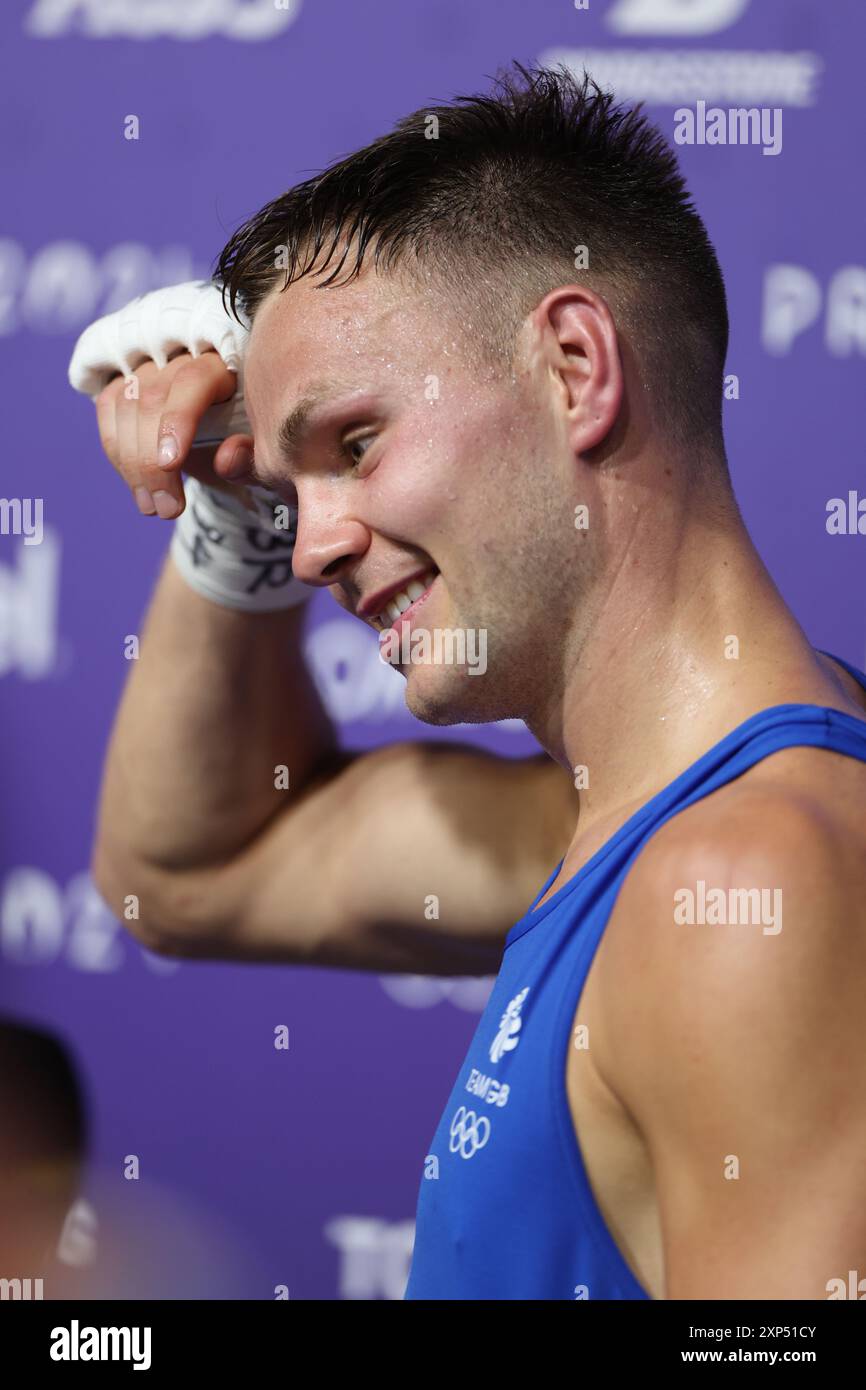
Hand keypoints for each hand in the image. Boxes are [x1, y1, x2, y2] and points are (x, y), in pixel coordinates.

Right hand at [94, 349, 257, 518]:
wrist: (233, 446)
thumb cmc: (251, 449)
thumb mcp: (262, 461)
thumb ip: (249, 460)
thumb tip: (227, 458)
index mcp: (227, 363)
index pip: (193, 381)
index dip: (177, 420)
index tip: (170, 464)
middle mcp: (185, 354)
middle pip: (151, 397)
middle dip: (151, 460)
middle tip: (167, 510)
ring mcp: (153, 363)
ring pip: (124, 403)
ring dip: (132, 464)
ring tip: (153, 508)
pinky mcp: (129, 378)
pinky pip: (109, 406)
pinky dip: (118, 451)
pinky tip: (139, 486)